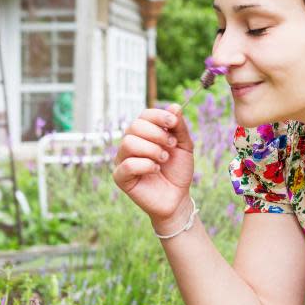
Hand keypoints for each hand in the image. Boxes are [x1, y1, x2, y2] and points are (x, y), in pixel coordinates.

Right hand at [112, 104, 194, 222]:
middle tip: (171, 146)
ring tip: (163, 159)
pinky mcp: (120, 177)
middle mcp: (130, 144)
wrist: (178, 197)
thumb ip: (179, 127)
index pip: (144, 115)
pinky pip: (128, 164)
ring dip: (151, 150)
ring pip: (129, 143)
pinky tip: (155, 170)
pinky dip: (146, 165)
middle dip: (157, 134)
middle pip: (134, 126)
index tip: (173, 123)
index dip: (158, 116)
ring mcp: (123, 160)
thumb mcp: (184, 146)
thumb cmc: (178, 171)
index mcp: (144, 134)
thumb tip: (174, 106)